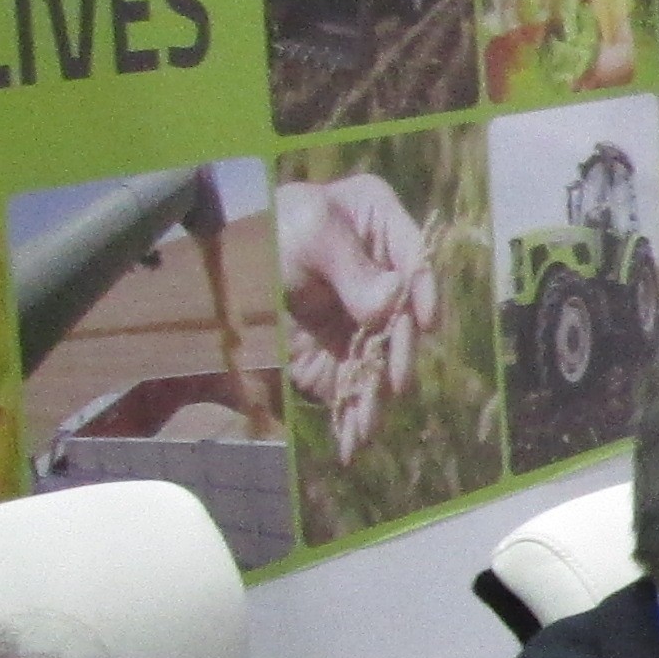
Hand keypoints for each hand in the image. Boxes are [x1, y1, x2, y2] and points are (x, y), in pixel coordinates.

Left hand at [279, 172, 442, 459]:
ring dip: (374, 393)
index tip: (425, 324)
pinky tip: (352, 435)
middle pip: (402, 316)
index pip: (416, 259)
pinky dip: (353, 402)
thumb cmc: (274, 221)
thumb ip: (352, 265)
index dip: (423, 292)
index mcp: (384, 222)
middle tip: (394, 386)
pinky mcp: (346, 335)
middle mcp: (386, 268)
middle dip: (397, 356)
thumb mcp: (308, 231)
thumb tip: (390, 304)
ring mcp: (368, 306)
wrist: (232, 248)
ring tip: (365, 429)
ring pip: (381, 352)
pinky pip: (356, 370)